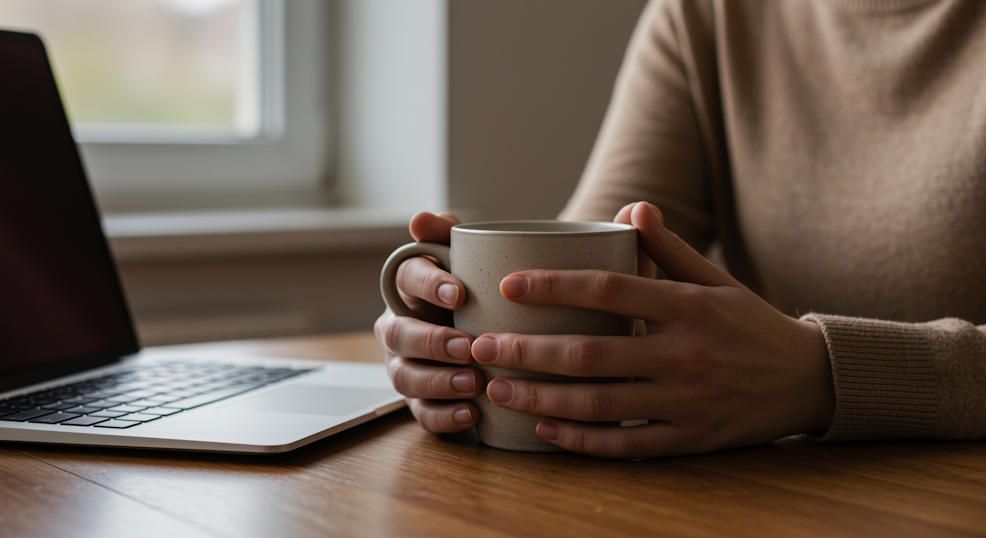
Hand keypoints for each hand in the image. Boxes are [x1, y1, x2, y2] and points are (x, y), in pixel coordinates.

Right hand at [373, 212, 482, 432]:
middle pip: (398, 335)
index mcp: (409, 287)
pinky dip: (446, 416)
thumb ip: (449, 234)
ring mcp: (405, 366)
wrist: (496, 334)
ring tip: (473, 383)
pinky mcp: (421, 401)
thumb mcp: (470, 259)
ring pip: (406, 377)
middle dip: (431, 342)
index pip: (406, 278)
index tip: (460, 292)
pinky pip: (423, 414)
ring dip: (438, 381)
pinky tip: (473, 413)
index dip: (429, 284)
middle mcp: (398, 328)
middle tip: (467, 346)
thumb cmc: (480, 291)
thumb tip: (421, 220)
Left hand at [470, 202, 833, 457]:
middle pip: (591, 354)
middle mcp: (684, 354)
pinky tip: (545, 430)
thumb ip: (671, 249)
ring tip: (497, 390)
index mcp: (688, 307)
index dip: (555, 286)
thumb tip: (631, 208)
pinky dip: (583, 440)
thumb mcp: (717, 280)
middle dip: (527, 352)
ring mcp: (686, 402)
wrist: (808, 381)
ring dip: (542, 399)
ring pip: (600, 404)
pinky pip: (627, 445)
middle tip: (480, 347)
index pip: (610, 291)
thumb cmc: (749, 324)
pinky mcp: (690, 440)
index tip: (508, 285)